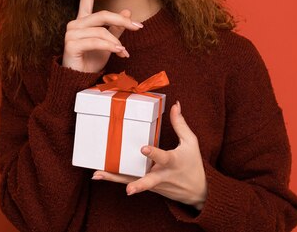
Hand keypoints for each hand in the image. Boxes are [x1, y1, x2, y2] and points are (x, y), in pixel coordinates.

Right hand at [62, 0, 142, 72]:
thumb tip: (127, 11)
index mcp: (83, 21)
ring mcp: (71, 33)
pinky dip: (110, 47)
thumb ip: (115, 28)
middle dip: (122, 21)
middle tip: (138, 28)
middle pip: (102, 15)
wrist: (79, 81)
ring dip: (116, 41)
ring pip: (101, 30)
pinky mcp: (71, 44)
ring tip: (124, 52)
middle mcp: (75, 24)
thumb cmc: (91, 61)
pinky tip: (119, 53)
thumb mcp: (108, 43)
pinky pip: (96, 41)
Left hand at [92, 101, 207, 209]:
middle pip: (148, 181)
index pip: (163, 157)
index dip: (154, 153)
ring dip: (115, 179)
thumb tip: (175, 104)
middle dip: (138, 184)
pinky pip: (129, 180)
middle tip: (128, 189)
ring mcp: (154, 183)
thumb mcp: (191, 143)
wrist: (199, 193)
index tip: (143, 148)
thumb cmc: (194, 164)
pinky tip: (99, 175)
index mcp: (173, 162)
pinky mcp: (148, 187)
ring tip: (97, 175)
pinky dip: (115, 179)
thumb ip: (180, 124)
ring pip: (133, 181)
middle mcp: (162, 175)